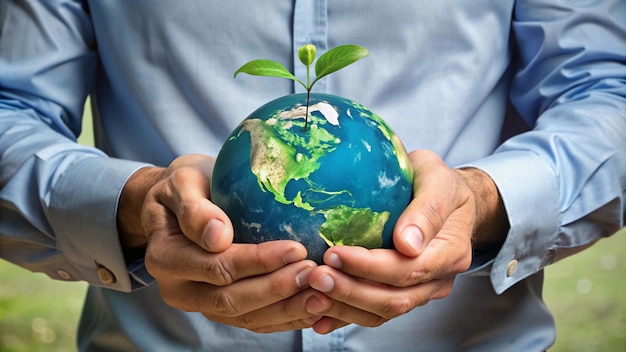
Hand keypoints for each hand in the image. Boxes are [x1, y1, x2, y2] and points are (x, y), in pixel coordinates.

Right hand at [118, 154, 320, 331]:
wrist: (179, 203)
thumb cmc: (184, 186)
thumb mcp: (181, 183)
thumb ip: (193, 208)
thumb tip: (216, 236)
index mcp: (166, 259)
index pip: (217, 267)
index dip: (258, 262)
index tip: (296, 249)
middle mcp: (180, 290)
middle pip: (233, 300)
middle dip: (278, 290)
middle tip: (315, 275)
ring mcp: (202, 303)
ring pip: (247, 317)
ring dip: (288, 310)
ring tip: (324, 295)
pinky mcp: (222, 309)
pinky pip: (255, 321)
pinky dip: (286, 318)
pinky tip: (315, 308)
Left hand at [303, 150, 507, 333]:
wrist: (450, 197)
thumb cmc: (440, 182)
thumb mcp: (438, 180)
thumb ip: (427, 209)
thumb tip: (407, 244)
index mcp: (449, 252)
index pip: (407, 269)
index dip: (369, 267)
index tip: (334, 253)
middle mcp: (438, 279)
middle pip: (393, 299)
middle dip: (350, 291)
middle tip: (314, 277)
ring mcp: (422, 291)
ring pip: (382, 312)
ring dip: (344, 308)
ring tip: (311, 296)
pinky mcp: (404, 294)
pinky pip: (375, 313)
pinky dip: (345, 317)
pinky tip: (318, 318)